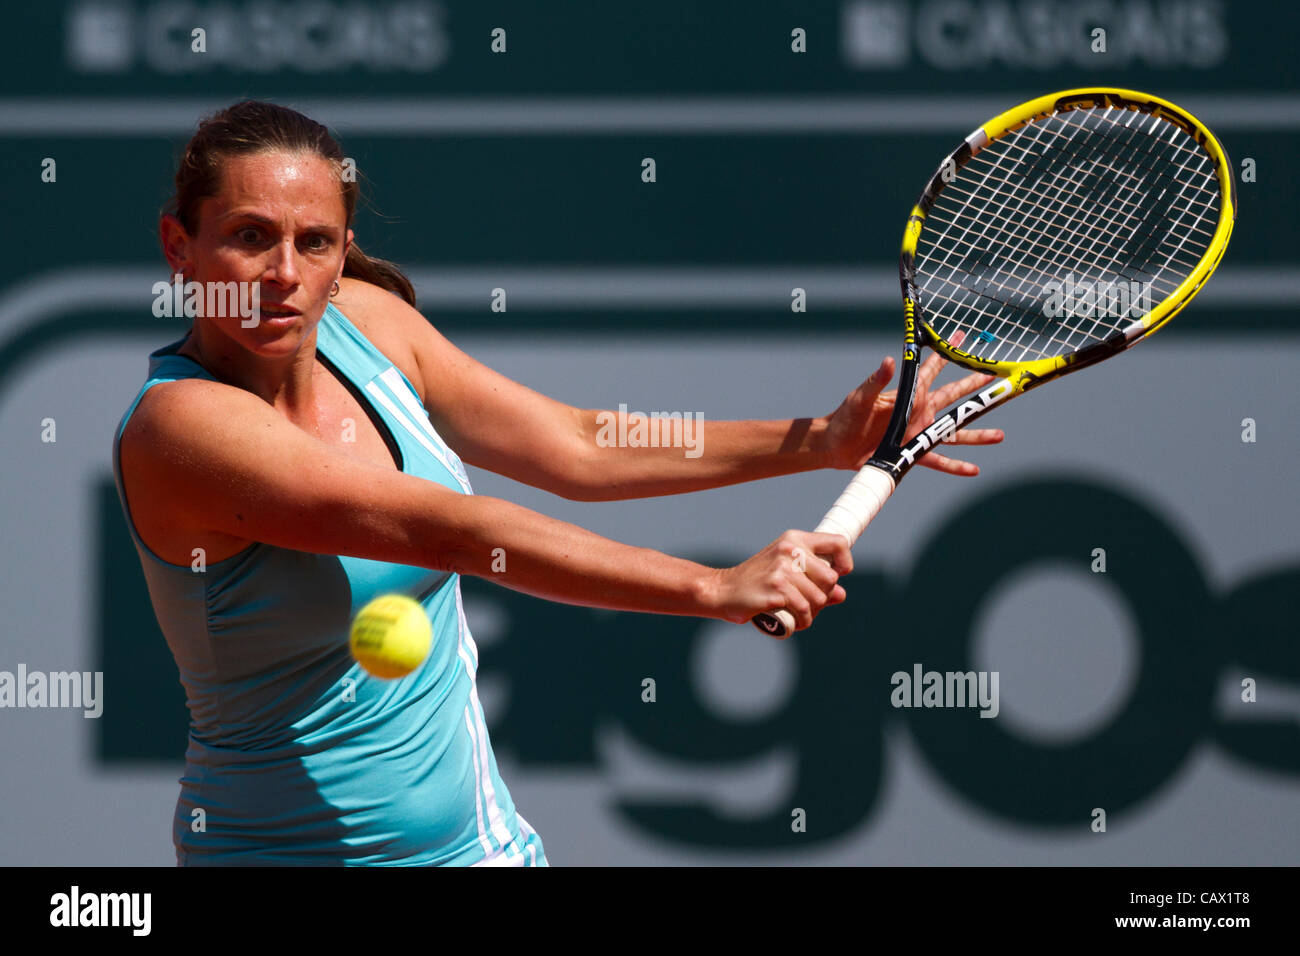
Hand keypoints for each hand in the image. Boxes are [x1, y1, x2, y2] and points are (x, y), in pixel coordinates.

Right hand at [707, 530, 851, 630]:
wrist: (722, 590)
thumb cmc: (756, 582)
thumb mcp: (785, 572)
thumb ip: (814, 581)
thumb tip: (841, 594)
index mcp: (794, 540)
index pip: (837, 542)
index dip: (844, 562)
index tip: (838, 575)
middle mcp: (790, 550)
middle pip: (830, 578)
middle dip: (823, 596)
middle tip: (807, 604)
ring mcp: (782, 569)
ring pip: (819, 598)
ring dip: (813, 613)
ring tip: (799, 614)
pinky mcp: (776, 588)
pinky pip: (805, 610)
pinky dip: (804, 621)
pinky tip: (797, 622)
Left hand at [820, 344, 1003, 476]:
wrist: (835, 446)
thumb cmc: (845, 417)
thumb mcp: (861, 397)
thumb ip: (877, 380)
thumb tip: (891, 360)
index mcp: (908, 395)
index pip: (931, 370)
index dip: (946, 353)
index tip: (961, 336)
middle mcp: (918, 412)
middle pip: (953, 397)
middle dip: (974, 387)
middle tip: (997, 379)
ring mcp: (918, 433)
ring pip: (954, 432)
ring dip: (977, 433)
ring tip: (1000, 434)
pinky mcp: (912, 454)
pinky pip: (939, 460)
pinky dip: (956, 466)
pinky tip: (974, 468)